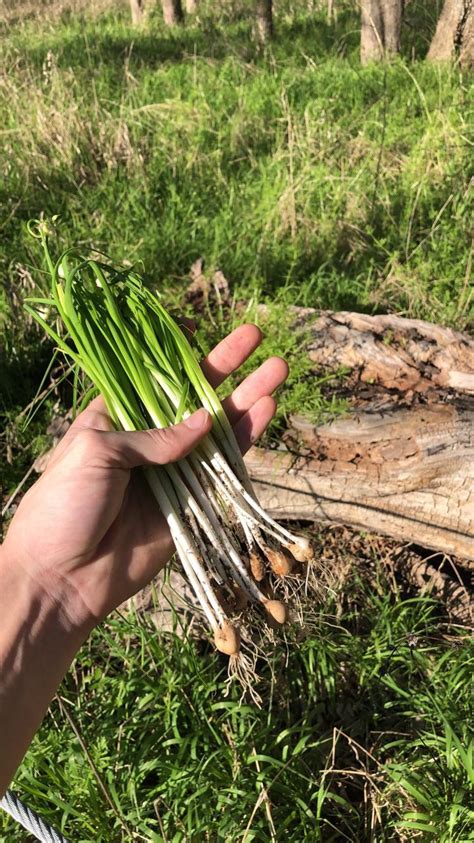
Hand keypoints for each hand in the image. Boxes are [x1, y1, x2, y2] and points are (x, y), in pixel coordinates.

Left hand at [2, 324, 287, 629]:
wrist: (64, 577)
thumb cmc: (64, 505)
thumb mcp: (96, 453)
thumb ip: (152, 436)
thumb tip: (205, 423)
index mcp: (113, 418)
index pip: (150, 376)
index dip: (175, 353)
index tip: (199, 326)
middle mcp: (146, 439)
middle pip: (192, 395)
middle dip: (225, 366)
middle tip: (256, 336)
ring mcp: (171, 469)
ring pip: (216, 428)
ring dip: (246, 398)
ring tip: (277, 367)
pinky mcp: (190, 501)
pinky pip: (222, 467)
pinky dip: (245, 440)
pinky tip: (266, 411)